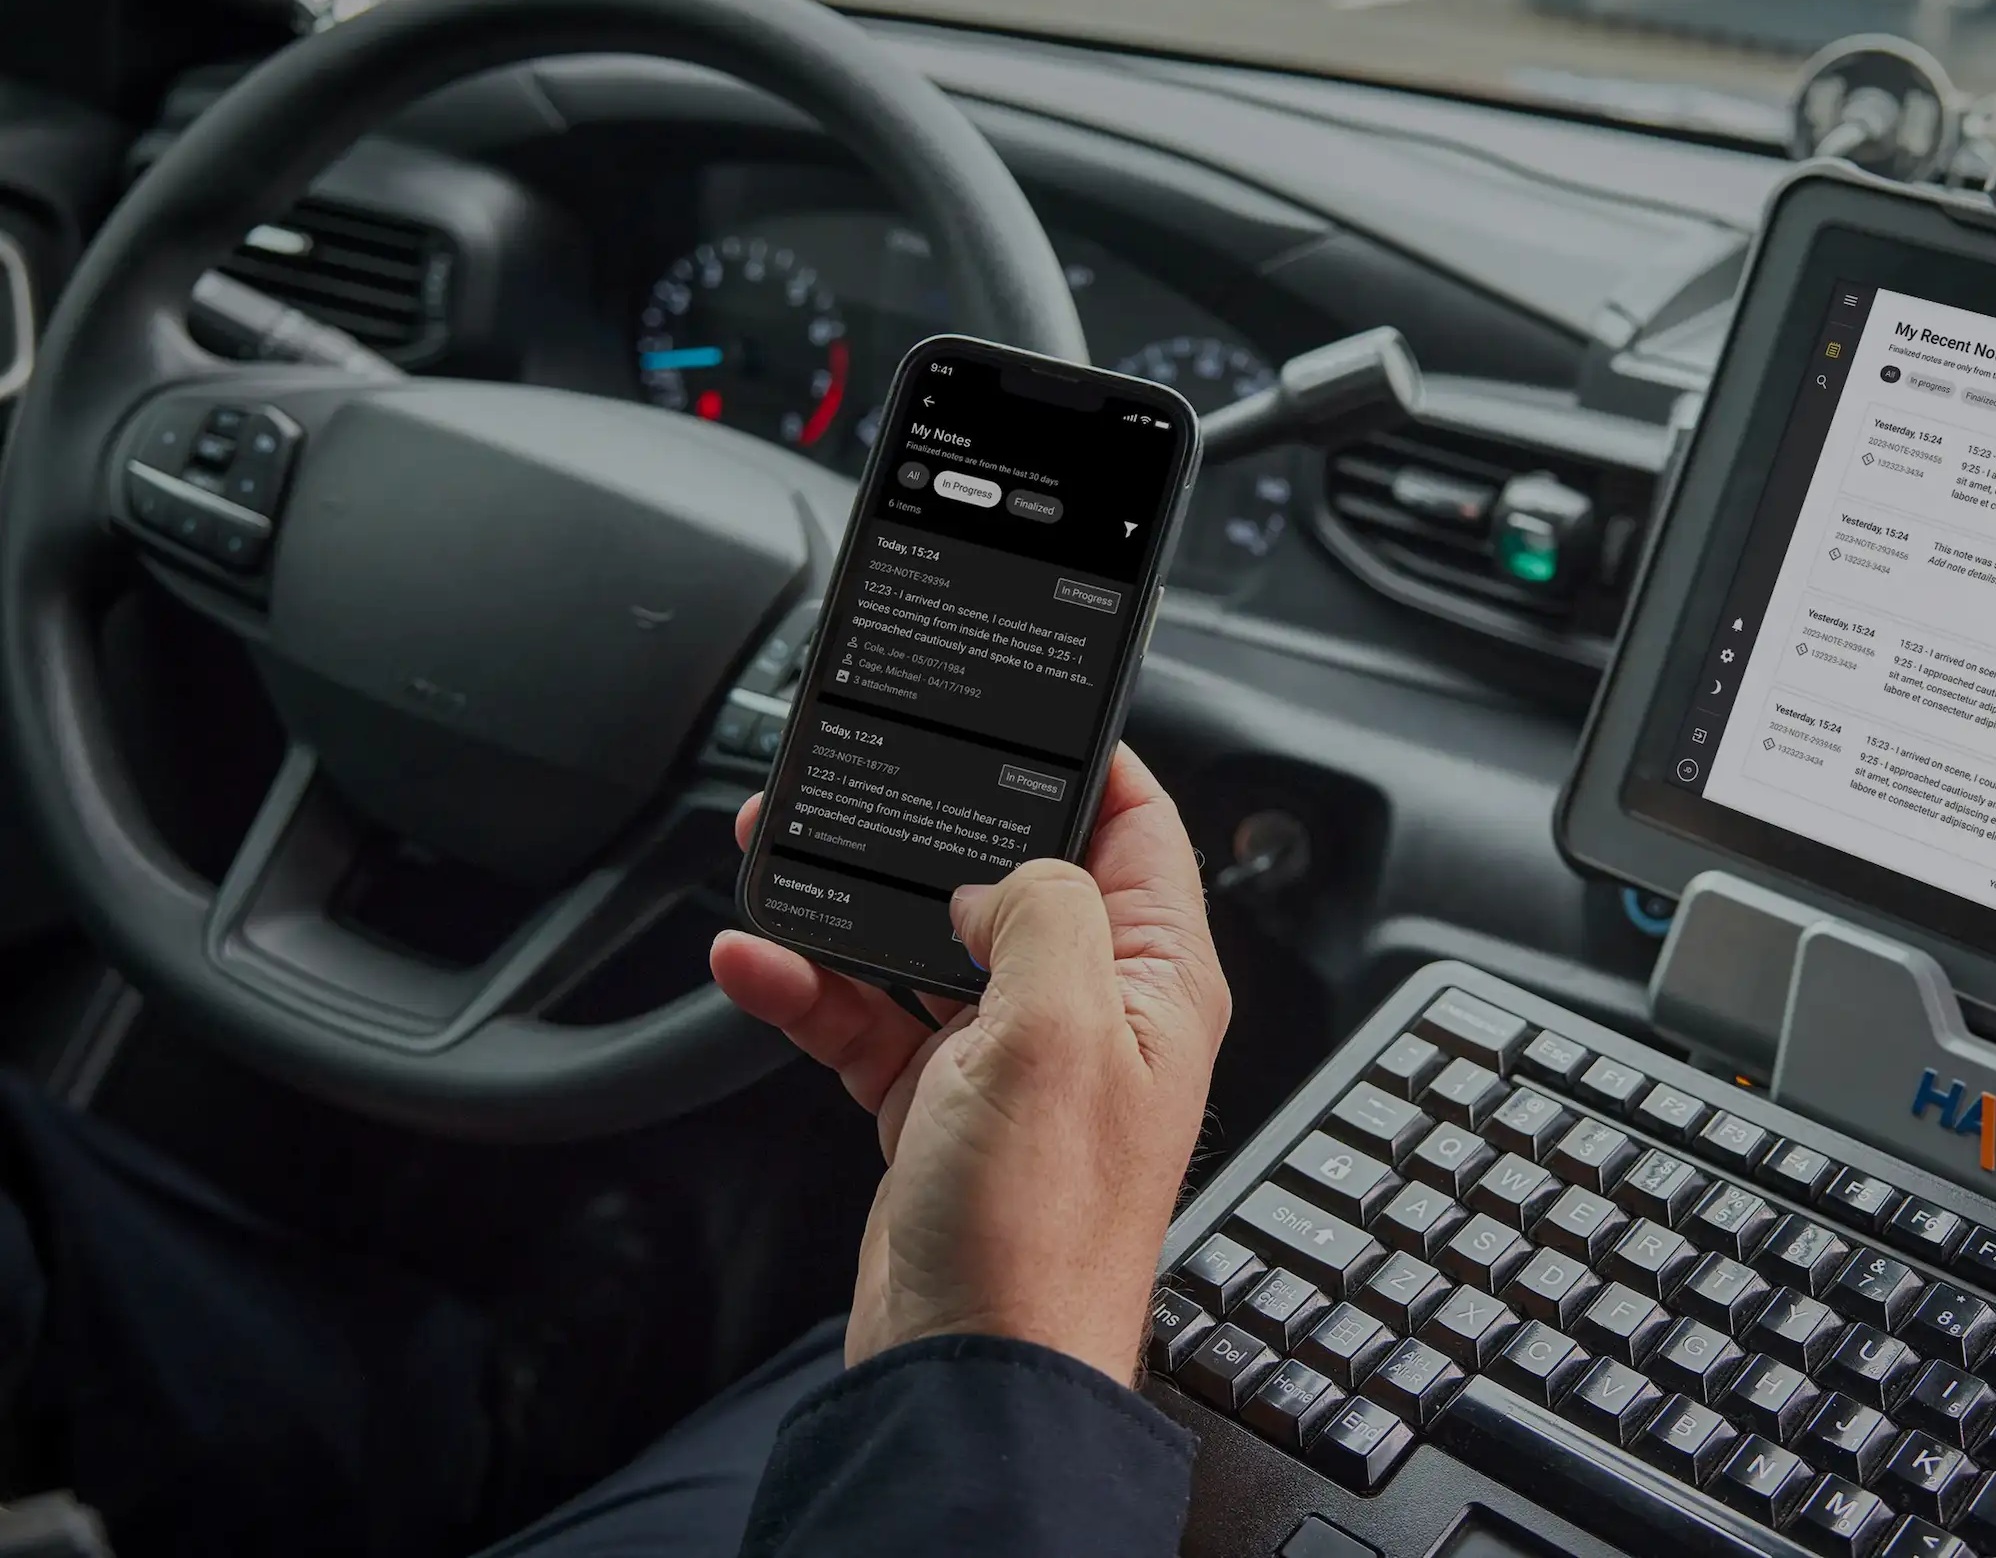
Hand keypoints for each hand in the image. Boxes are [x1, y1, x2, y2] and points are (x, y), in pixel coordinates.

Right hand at [710, 744, 1227, 1385]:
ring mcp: (1009, 1064)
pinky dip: (809, 985)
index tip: (1024, 709)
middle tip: (867, 777)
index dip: (1087, 761)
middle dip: (936, 827)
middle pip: (1015, 877)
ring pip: (924, 944)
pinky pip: (865, 1020)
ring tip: (776, 847)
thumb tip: (1001, 875)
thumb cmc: (1041, 1230)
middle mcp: (1088, 1015)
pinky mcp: (934, 1110)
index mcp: (1154, 983)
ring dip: (850, 899)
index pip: (1139, 828)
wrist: (970, 1374)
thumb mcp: (1058, 1029)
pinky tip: (754, 956)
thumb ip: (1044, 912)